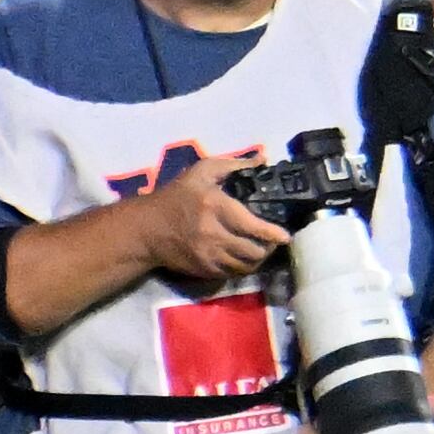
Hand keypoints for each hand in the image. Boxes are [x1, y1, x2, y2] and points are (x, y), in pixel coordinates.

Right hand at [125, 149, 292, 286]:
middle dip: (269, 248)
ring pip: (246, 266)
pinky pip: (233, 274)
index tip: (286, 235)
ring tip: (263, 249)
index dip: (273, 233)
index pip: (251, 226)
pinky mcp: (203, 270)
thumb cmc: (177, 196)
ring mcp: (208, 256)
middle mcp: (213, 235)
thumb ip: (235, 164)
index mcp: (215, 207)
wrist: (147, 229)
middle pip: (253, 251)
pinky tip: (245, 256)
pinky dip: (243, 267)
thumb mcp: (202, 171)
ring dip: (259, 259)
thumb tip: (263, 159)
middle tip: (274, 240)